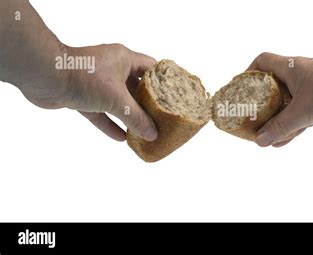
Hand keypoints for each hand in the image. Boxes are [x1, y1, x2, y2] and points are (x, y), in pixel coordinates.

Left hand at [20, 43, 157, 141]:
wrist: (43, 76)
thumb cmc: (83, 77)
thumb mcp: (116, 99)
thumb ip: (136, 117)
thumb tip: (152, 134)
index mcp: (124, 59)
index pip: (152, 68)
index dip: (164, 81)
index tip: (174, 96)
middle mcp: (112, 68)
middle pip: (136, 87)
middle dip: (147, 104)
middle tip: (161, 118)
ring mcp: (97, 82)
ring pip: (119, 101)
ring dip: (129, 116)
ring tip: (144, 130)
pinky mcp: (83, 96)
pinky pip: (101, 112)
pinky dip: (110, 124)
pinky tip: (121, 138)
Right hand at [247, 52, 312, 146]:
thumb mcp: (304, 113)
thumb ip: (280, 127)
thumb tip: (260, 141)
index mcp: (291, 68)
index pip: (261, 62)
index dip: (248, 74)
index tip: (241, 91)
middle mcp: (299, 76)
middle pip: (271, 87)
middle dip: (259, 105)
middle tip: (249, 120)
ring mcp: (311, 89)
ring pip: (285, 104)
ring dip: (275, 120)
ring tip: (262, 138)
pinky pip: (299, 114)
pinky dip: (290, 126)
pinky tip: (280, 142)